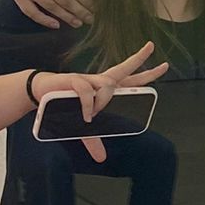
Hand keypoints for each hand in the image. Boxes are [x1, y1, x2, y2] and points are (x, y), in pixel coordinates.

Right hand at [3, 0, 94, 28]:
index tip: (94, 8)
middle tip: (90, 19)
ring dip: (66, 17)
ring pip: (51, 7)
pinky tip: (56, 25)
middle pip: (64, 0)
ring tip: (78, 23)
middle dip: (79, 11)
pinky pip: (31, 12)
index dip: (85, 0)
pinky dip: (44, 20)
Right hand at [33, 43, 168, 162]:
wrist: (40, 92)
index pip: (130, 79)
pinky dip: (89, 104)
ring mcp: (87, 79)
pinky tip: (87, 115)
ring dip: (105, 100)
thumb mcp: (82, 126)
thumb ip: (93, 140)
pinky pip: (87, 90)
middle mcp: (99, 81)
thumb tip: (101, 158)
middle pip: (123, 68)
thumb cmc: (63, 103)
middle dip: (138, 58)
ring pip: (108, 84)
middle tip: (151, 46)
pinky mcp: (73, 81)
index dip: (146, 72)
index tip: (163, 64)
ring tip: (94, 115)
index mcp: (104, 89)